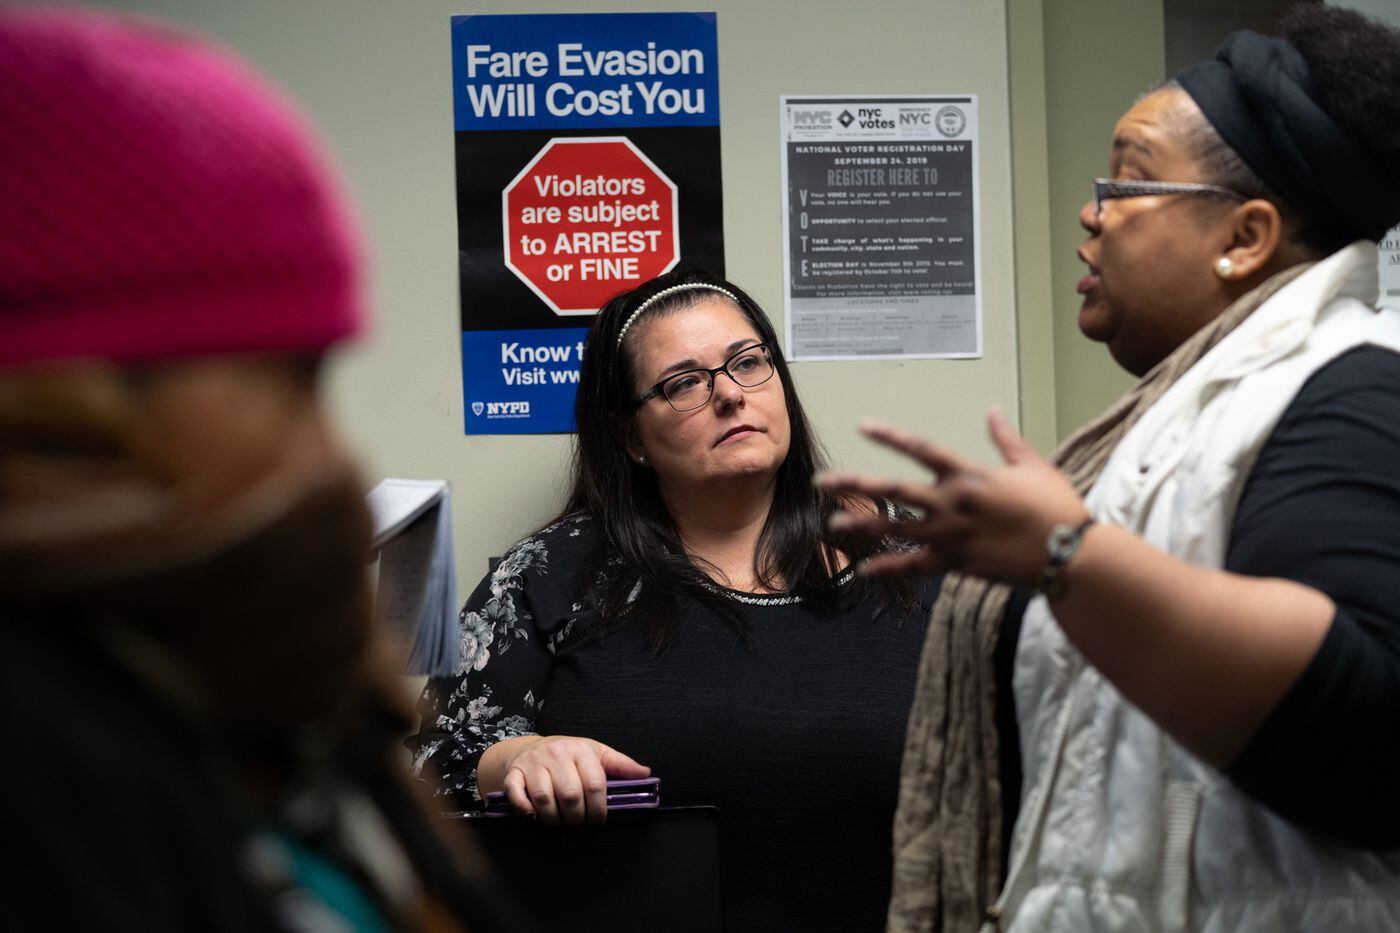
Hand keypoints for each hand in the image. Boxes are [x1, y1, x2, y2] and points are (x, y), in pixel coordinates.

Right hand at [493, 735, 649, 825]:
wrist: (531, 748)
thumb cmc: (569, 755)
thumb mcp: (597, 754)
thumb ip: (621, 765)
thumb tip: (645, 774)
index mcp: (581, 749)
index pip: (595, 784)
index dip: (599, 809)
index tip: (598, 820)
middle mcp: (556, 754)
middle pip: (570, 795)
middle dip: (577, 818)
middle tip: (579, 823)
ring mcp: (533, 763)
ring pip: (544, 798)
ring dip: (553, 819)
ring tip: (560, 822)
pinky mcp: (513, 773)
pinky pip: (516, 795)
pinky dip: (525, 810)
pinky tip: (534, 817)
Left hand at [817, 408, 1088, 586]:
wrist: (1070, 554)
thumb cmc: (1056, 506)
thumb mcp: (1032, 465)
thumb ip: (1005, 439)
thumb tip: (993, 410)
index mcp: (969, 475)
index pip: (921, 449)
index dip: (890, 436)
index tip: (863, 426)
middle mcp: (953, 502)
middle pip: (894, 489)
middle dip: (856, 484)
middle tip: (823, 480)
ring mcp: (951, 534)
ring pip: (896, 528)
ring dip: (863, 525)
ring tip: (833, 524)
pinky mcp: (956, 563)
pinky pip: (915, 566)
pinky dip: (890, 568)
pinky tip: (865, 570)